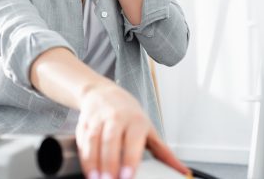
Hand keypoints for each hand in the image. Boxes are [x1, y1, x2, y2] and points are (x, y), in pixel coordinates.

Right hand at [75, 82, 189, 178]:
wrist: (102, 93)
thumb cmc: (128, 114)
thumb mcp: (148, 129)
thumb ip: (164, 152)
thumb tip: (182, 170)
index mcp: (135, 121)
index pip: (132, 141)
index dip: (129, 159)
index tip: (127, 176)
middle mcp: (116, 117)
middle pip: (111, 141)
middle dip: (109, 164)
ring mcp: (98, 118)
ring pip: (93, 140)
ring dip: (93, 162)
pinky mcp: (84, 122)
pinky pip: (82, 139)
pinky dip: (83, 155)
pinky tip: (87, 169)